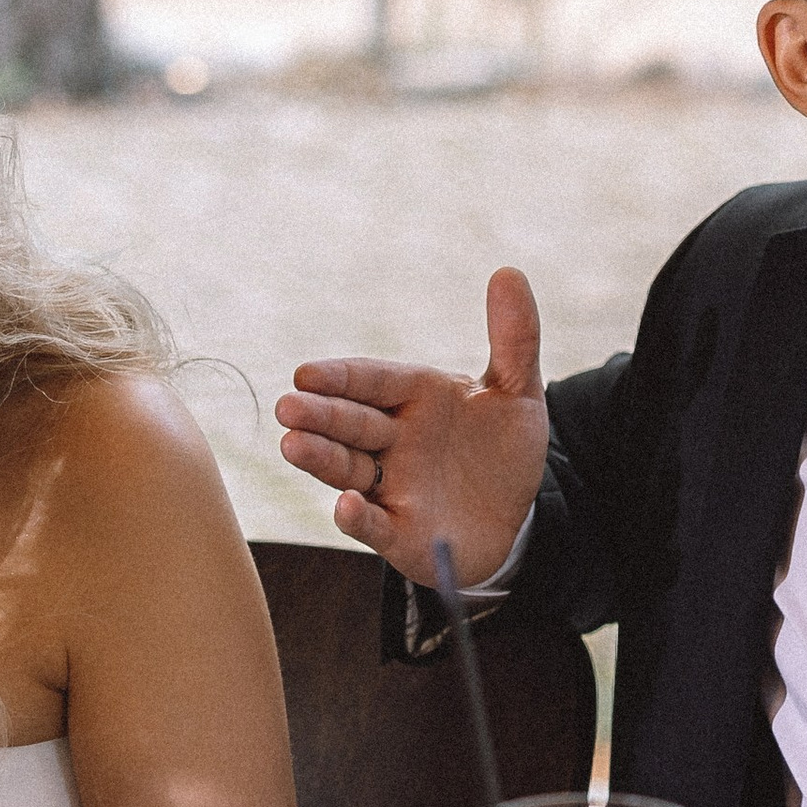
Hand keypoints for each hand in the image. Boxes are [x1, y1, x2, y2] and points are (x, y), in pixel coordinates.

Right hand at [277, 266, 549, 585]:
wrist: (517, 518)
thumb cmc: (503, 450)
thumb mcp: (518, 392)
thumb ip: (515, 338)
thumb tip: (509, 271)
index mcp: (415, 398)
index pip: (372, 382)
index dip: (341, 378)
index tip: (306, 373)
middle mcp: (393, 440)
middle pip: (352, 423)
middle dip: (320, 415)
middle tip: (288, 406)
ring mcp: (391, 487)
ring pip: (348, 469)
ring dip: (320, 458)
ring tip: (292, 445)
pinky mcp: (399, 535)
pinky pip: (375, 526)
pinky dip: (357, 519)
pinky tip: (345, 506)